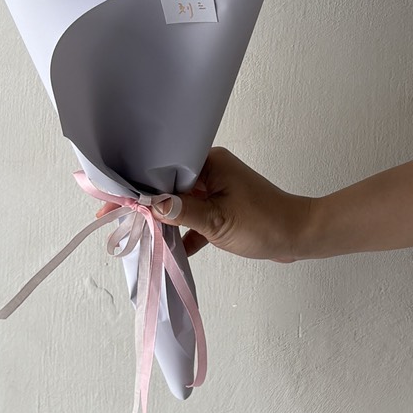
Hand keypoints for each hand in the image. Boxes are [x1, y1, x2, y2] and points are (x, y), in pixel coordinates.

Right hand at [99, 147, 314, 261]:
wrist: (301, 236)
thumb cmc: (264, 223)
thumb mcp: (218, 220)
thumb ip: (182, 212)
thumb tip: (148, 205)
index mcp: (208, 163)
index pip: (161, 169)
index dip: (134, 186)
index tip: (111, 203)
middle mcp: (209, 171)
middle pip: (165, 186)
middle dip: (141, 203)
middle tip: (113, 221)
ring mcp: (215, 190)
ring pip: (177, 203)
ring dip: (161, 220)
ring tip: (134, 236)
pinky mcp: (221, 209)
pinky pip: (192, 218)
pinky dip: (182, 233)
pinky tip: (168, 250)